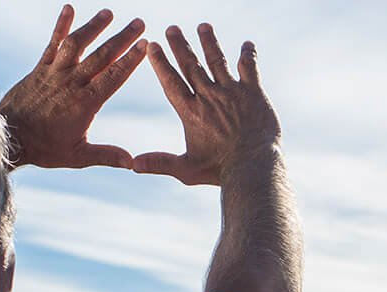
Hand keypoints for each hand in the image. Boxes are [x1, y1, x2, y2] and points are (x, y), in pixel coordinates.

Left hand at [0, 6, 146, 169]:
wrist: (8, 136)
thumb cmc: (44, 148)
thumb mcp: (78, 156)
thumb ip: (106, 156)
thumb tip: (133, 162)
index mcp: (84, 103)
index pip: (113, 77)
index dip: (130, 60)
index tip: (145, 45)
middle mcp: (71, 83)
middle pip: (101, 56)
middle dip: (122, 38)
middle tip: (139, 23)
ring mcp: (54, 73)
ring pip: (77, 44)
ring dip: (93, 27)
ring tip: (109, 13)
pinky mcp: (40, 69)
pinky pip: (52, 43)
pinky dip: (61, 26)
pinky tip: (69, 8)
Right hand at [134, 24, 279, 185]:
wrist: (253, 167)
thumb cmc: (220, 171)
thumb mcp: (187, 170)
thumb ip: (160, 162)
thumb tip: (132, 165)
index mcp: (191, 112)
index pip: (171, 81)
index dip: (161, 62)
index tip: (153, 45)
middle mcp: (209, 97)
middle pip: (191, 65)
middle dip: (180, 45)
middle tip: (173, 28)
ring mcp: (231, 92)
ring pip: (217, 60)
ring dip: (209, 42)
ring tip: (203, 26)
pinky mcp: (254, 93)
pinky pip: (249, 67)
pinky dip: (247, 55)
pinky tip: (247, 44)